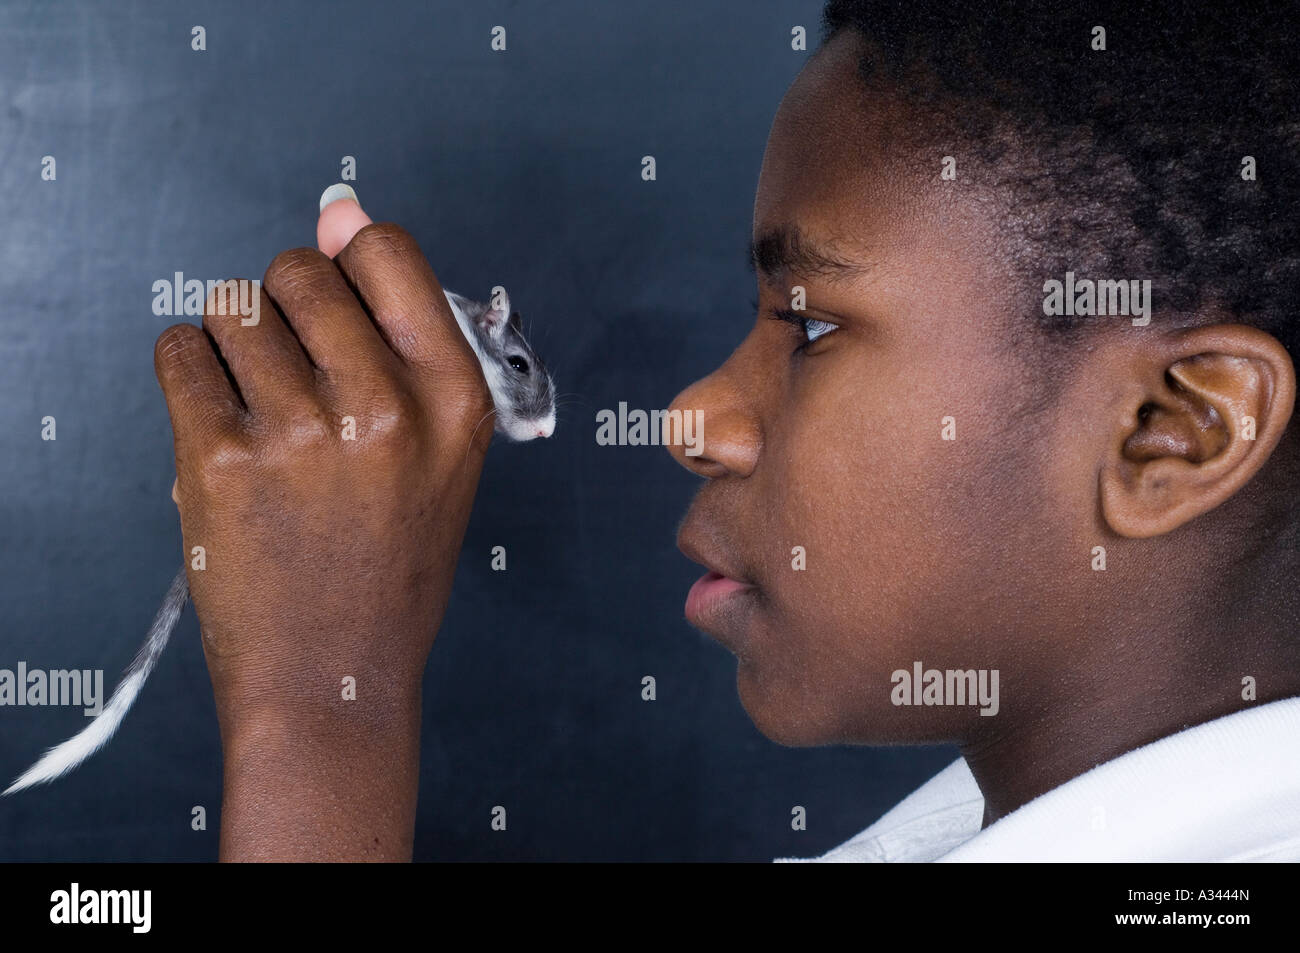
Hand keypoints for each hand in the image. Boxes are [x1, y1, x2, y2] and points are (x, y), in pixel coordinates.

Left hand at [154, 187, 492, 859]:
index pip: (387, 251)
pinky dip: (189, 378)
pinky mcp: (222, 460)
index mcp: (452, 398)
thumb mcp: (437, 449)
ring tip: (260, 411)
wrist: (333, 673)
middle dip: (284, 306)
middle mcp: (386, 407)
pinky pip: (178, 353)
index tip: (334, 292)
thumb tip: (338, 209)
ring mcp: (302, 433)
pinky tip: (220, 426)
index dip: (349, 260)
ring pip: (233, 306)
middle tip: (294, 373)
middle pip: (299, 269)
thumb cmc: (387, 564)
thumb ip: (396, 328)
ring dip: (234, 345)